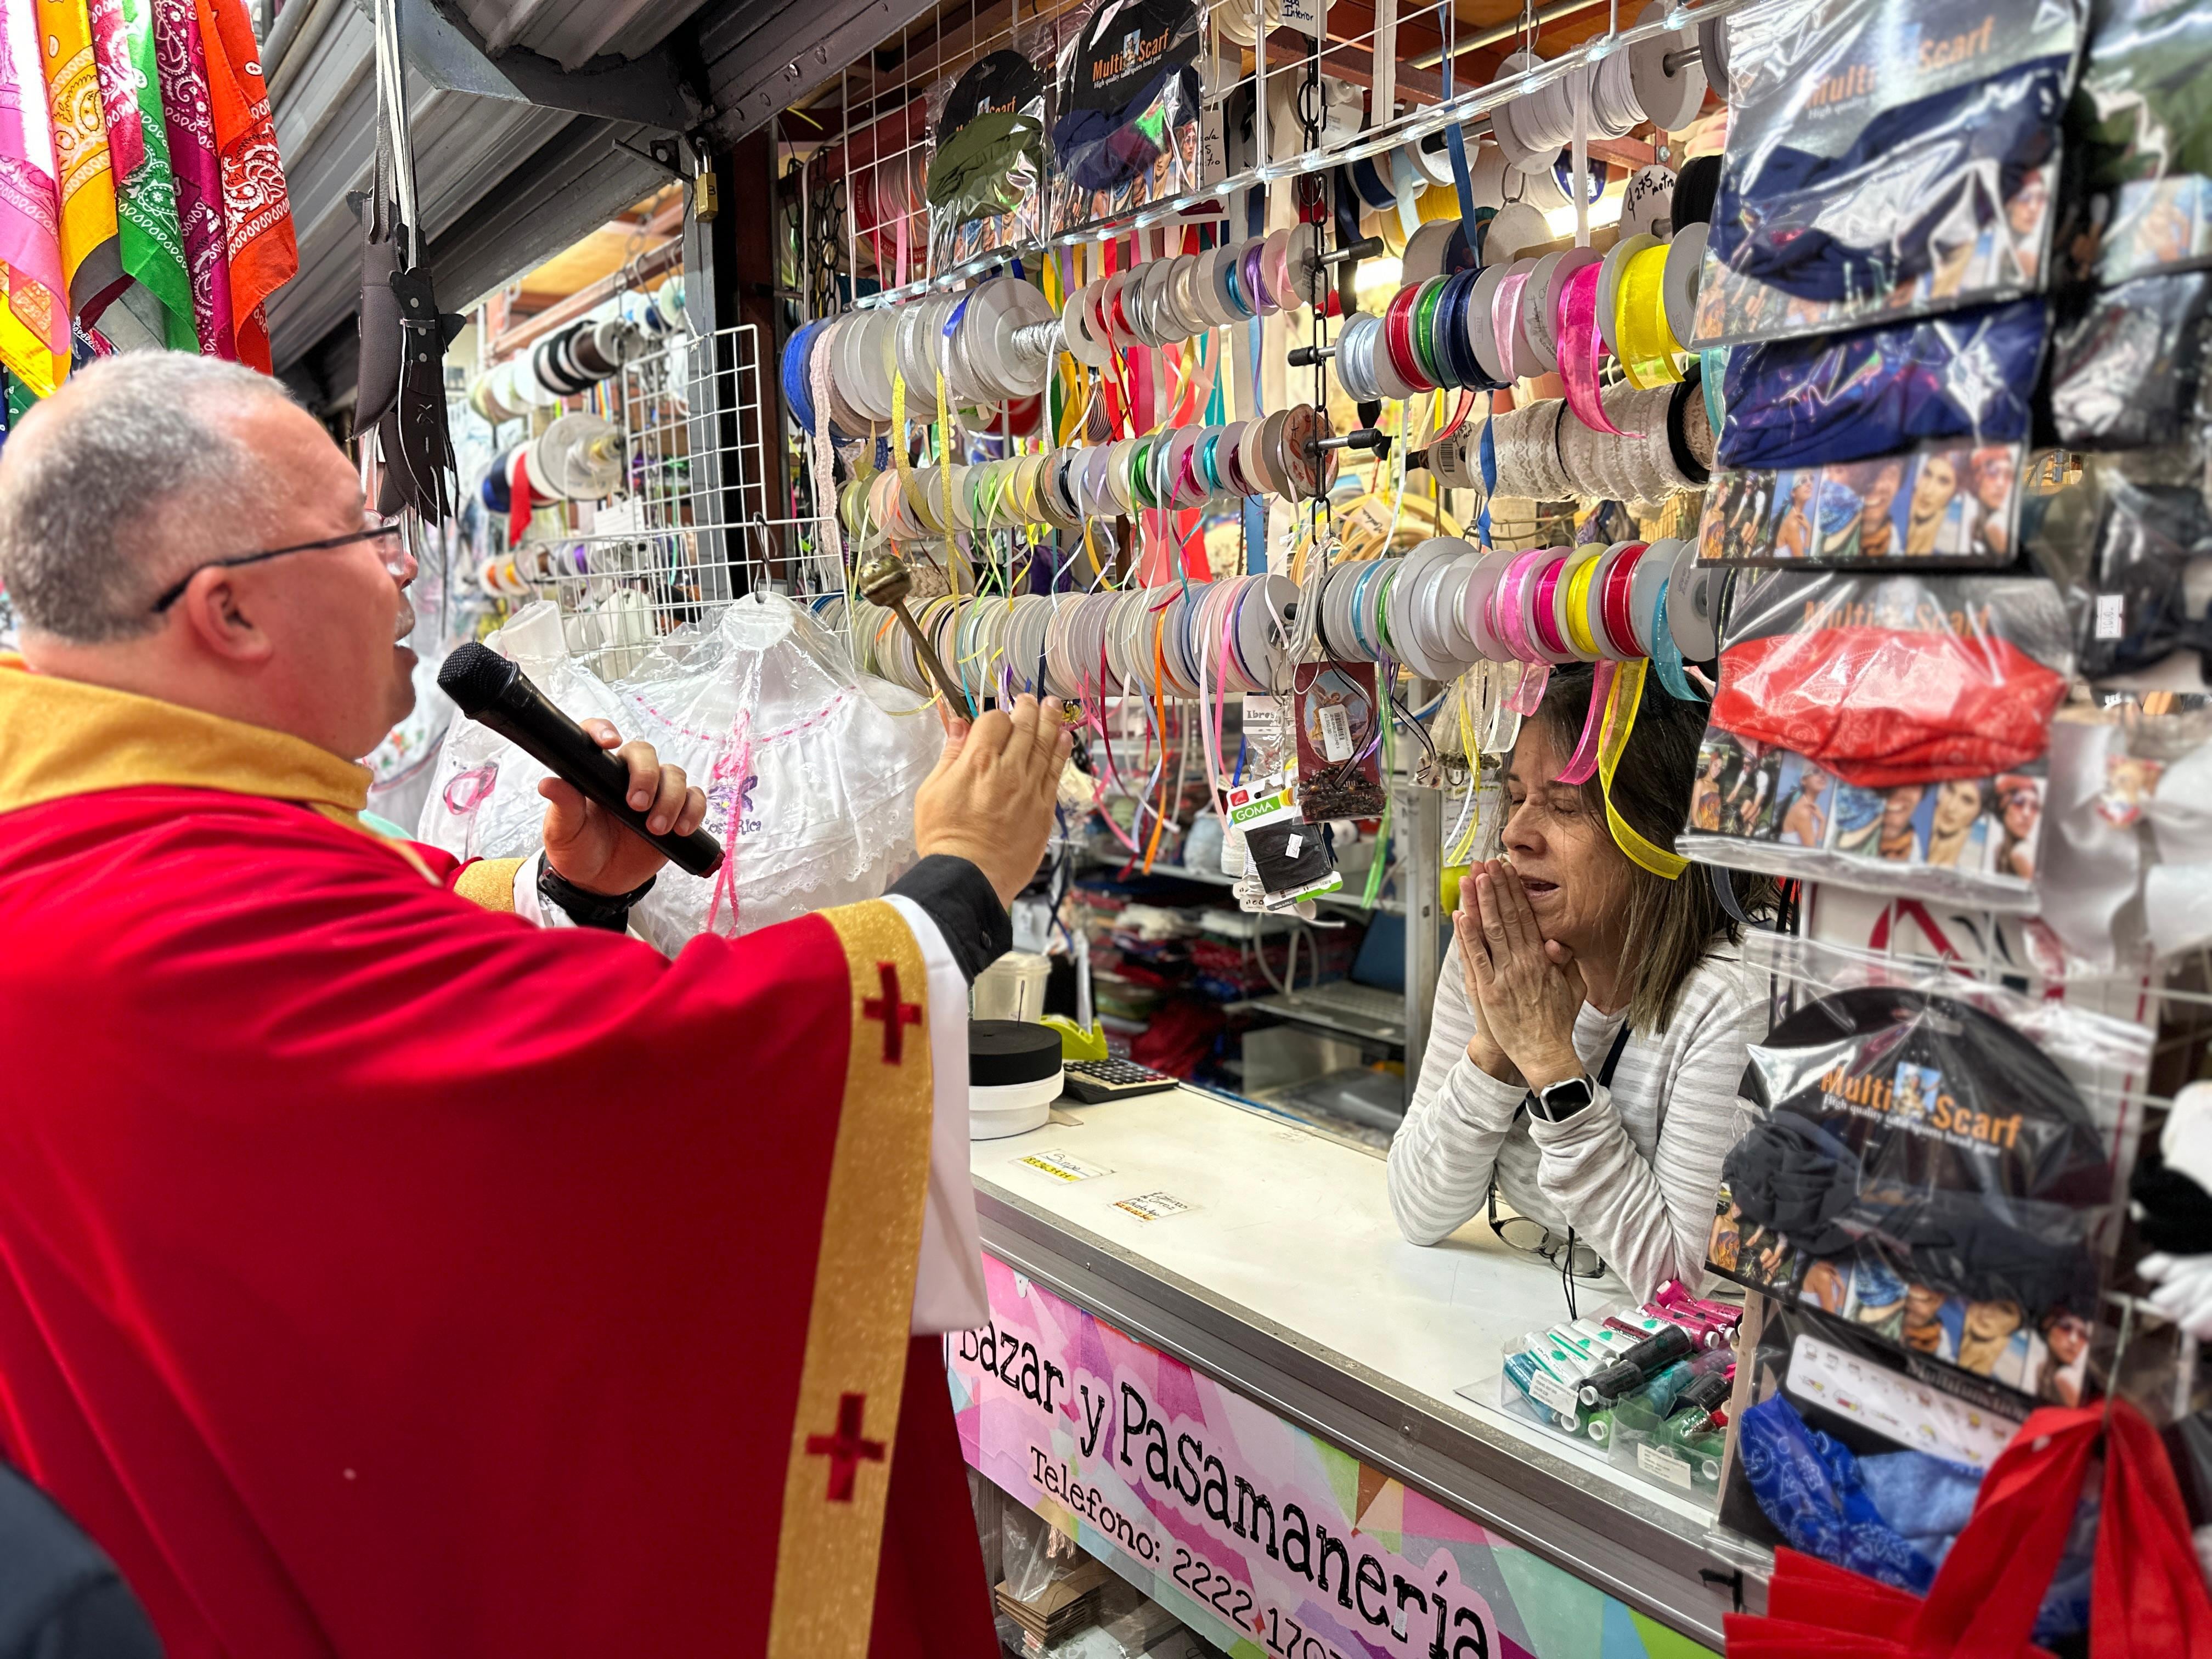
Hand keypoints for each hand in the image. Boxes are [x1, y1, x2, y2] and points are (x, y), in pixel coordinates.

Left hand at [538, 720, 707, 896]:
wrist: (599, 882)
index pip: (599, 737)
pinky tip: (682, 828)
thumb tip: (548, 783)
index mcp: (596, 773)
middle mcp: (626, 776)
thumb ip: (564, 806)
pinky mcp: (675, 812)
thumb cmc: (577, 849)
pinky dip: (693, 810)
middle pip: (645, 753)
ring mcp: (654, 793)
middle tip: (637, 805)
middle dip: (646, 776)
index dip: (605, 730)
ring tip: (656, 828)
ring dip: (670, 799)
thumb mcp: (563, 830)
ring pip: (674, 775)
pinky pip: (694, 799)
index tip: (611, 743)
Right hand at [912, 694, 1072, 907]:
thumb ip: (950, 755)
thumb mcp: (931, 791)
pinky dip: (1061, 752)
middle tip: (1030, 699)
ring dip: (1050, 721)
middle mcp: (1008, 770)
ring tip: (1052, 705)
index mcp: (977, 762)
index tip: (993, 720)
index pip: (994, 720)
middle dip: (1027, 709)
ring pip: (1045, 745)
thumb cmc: (943, 837)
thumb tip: (957, 724)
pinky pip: (1056, 773)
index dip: (994, 716)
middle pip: (1024, 726)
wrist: (969, 878)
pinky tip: (1064, 738)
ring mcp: (1030, 789)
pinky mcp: (1044, 809)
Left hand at [1461, 860, 1586, 1093]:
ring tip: (1473, 878)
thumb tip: (1556, 940)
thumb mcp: (1573, 987)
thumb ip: (1567, 961)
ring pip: (1489, 932)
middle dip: (1496, 888)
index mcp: (1542, 960)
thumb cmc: (1557, 1021)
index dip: (1515, 892)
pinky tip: (1461, 916)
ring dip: (1480, 903)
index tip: (1508, 871)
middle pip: (1506, 918)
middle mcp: (1522, 964)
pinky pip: (1476, 959)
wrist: (1544, 1053)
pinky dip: (1467, 937)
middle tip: (1487, 863)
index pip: (1526, 917)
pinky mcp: (1487, 992)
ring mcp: (1503, 977)